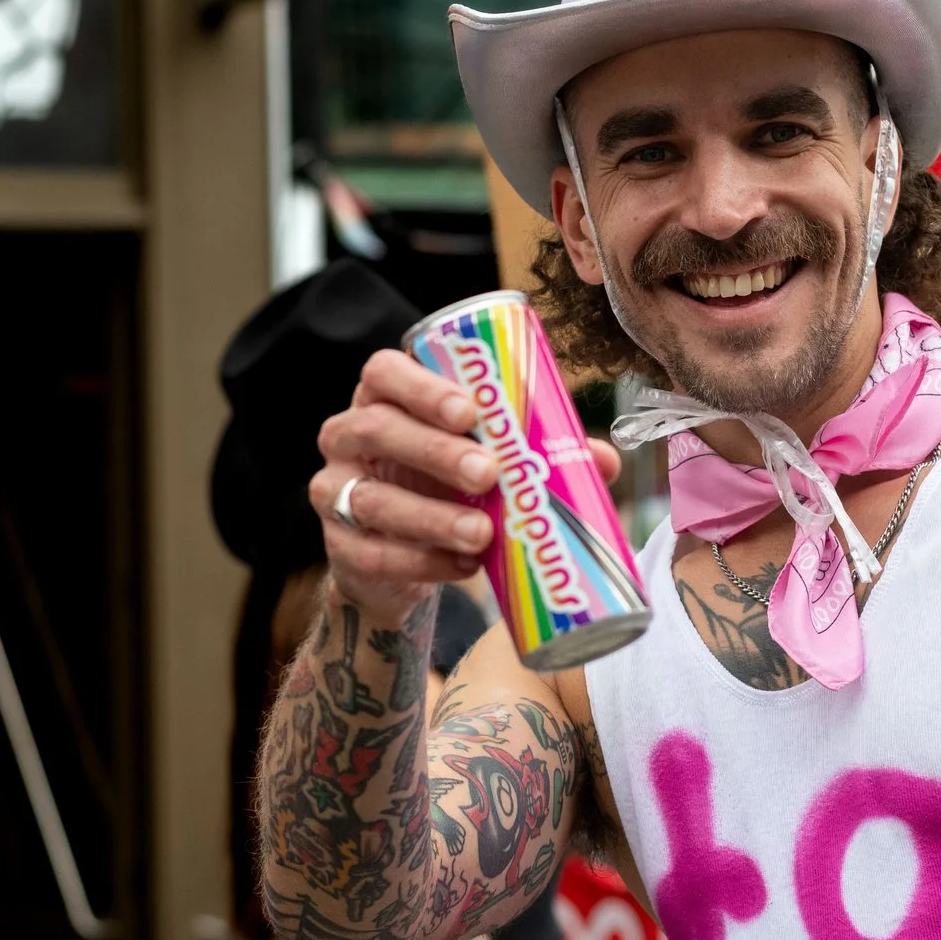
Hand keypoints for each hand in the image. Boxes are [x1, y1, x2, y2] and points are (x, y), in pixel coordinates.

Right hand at [311, 350, 621, 620]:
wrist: (408, 560)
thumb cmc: (454, 487)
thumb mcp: (493, 462)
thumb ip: (542, 453)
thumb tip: (605, 461)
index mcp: (386, 398)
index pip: (385, 373)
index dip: (423, 386)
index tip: (472, 411)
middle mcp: (348, 435)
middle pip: (376, 428)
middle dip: (436, 450)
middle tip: (489, 473)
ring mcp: (334, 490)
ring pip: (371, 497)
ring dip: (432, 517)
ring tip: (483, 533)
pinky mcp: (338, 545)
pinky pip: (372, 553)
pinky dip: (421, 562)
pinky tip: (462, 566)